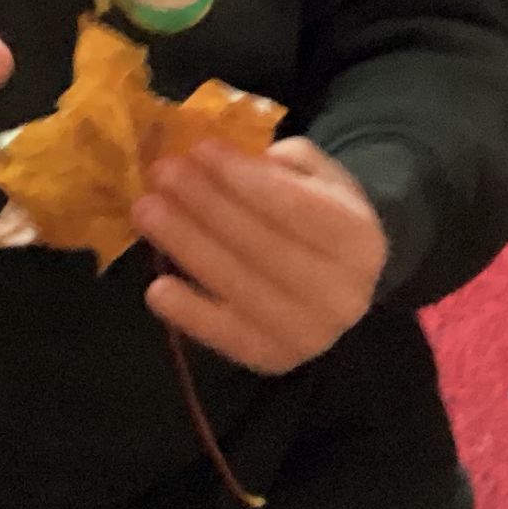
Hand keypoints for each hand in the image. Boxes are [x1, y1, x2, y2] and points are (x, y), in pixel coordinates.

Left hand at [134, 139, 387, 374]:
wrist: (339, 289)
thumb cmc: (321, 224)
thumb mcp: (324, 181)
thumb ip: (290, 163)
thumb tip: (238, 158)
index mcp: (360, 240)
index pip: (296, 206)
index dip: (244, 178)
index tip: (200, 149)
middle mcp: (343, 293)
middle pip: (263, 245)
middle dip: (207, 205)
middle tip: (163, 173)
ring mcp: (309, 333)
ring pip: (239, 286)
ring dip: (186, 245)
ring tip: (147, 211)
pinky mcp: (274, 359)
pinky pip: (226, 338)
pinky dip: (189, 313)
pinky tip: (157, 287)